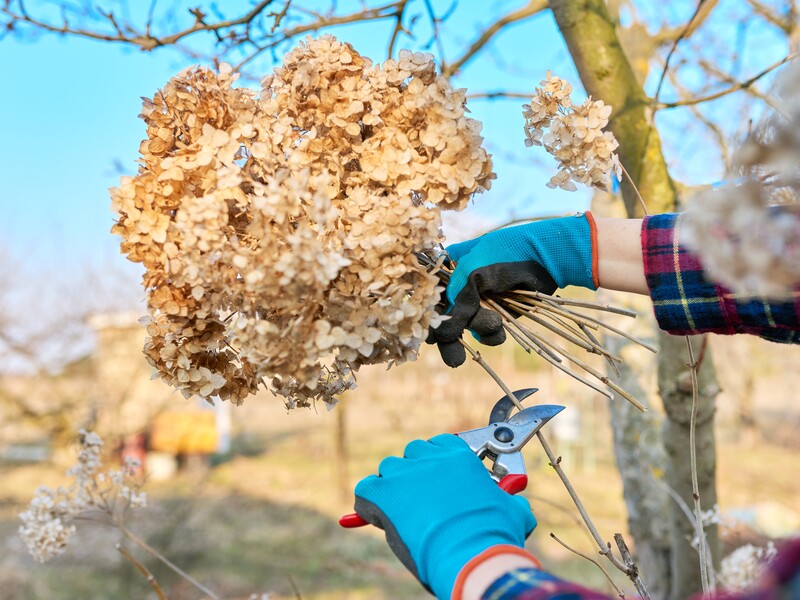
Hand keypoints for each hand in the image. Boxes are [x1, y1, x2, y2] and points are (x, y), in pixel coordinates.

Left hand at [353, 434, 536, 598]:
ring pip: (389, 469)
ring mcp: (405, 473)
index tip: (440, 481)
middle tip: (422, 499)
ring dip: (394, 487)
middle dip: (416, 473)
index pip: (440, 444)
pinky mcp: (383, 492)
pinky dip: (368, 503)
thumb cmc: (494, 535)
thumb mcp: (512, 512)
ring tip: (404, 512)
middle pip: (413, 453)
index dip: (438, 463)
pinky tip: (379, 517)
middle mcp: (431, 458)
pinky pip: (366, 488)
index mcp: (460, 456)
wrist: (471, 554)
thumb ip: (510, 502)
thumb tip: (517, 507)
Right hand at [429, 213, 598, 366]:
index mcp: (448, 268)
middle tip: (454, 358)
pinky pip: (485, 333)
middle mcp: (460, 286)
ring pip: (465, 328)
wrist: (545, 257)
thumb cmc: (503, 257)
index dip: (428, 316)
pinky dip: (491, 335)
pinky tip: (500, 329)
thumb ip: (456, 304)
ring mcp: (478, 301)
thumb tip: (442, 334)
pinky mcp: (496, 313)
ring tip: (494, 323)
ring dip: (478, 330)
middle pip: (444, 318)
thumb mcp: (473, 276)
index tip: (430, 334)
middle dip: (449, 338)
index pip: (429, 296)